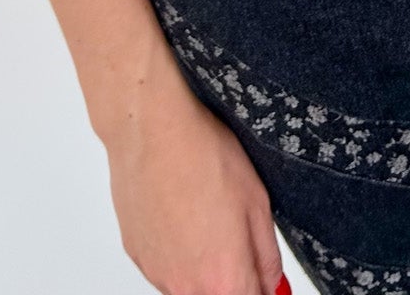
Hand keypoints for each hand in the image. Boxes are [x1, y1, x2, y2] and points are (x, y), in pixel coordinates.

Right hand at [103, 45, 288, 294]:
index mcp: (224, 279)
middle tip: (235, 234)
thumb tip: (272, 284)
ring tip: (206, 213)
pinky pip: (166, 267)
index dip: (262, 287)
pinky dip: (178, 250)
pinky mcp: (137, 256)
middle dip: (233, 276)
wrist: (152, 130)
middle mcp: (187, 287)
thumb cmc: (203, 155)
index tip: (260, 270)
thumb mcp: (257, 203)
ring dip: (204, 265)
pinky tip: (182, 211)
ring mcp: (157, 274)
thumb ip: (267, 257)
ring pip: (191, 285)